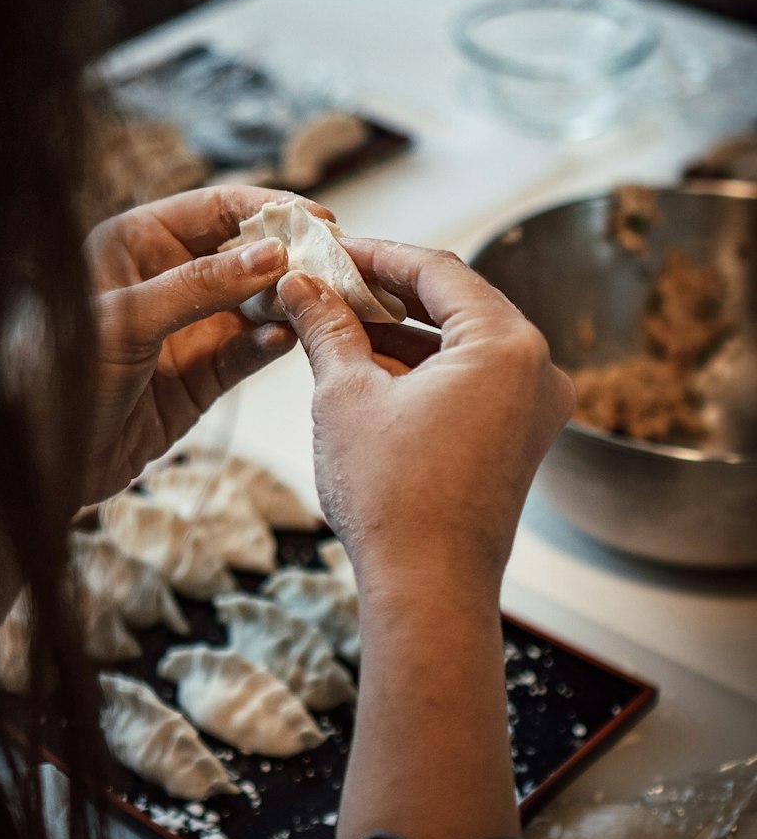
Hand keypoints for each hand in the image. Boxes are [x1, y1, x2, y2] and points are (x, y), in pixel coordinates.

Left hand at [82, 185, 331, 503]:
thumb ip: (200, 285)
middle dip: (291, 255)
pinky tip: (288, 339)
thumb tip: (271, 253)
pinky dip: (269, 345)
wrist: (39, 461)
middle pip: (244, 253)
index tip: (318, 219)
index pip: (214, 209)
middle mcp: (165, 280)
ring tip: (325, 300)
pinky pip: (246, 352)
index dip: (267, 208)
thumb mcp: (126, 320)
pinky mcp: (198, 377)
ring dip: (289, 301)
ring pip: (254, 303)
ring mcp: (185, 328)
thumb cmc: (57, 375)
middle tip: (339, 261)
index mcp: (135, 244)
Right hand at [277, 240, 574, 602]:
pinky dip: (422, 368)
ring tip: (336, 319)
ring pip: (460, 343)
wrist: (428, 590)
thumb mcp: (346, 394)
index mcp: (507, 344)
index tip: (332, 247)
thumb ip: (327, 327)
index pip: (437, 270)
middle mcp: (537, 369)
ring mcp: (534, 407)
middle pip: (454, 302)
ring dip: (400, 331)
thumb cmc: (394, 497)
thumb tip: (301, 285)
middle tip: (330, 278)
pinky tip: (367, 364)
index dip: (377, 253)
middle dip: (387, 291)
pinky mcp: (519, 439)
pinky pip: (470, 380)